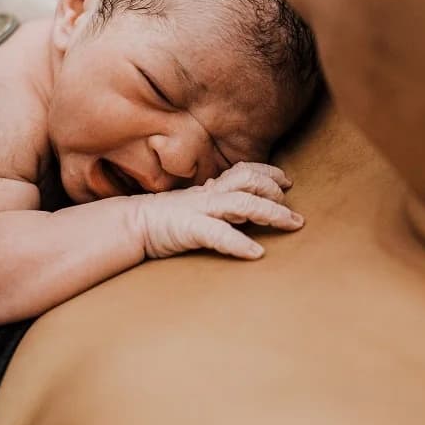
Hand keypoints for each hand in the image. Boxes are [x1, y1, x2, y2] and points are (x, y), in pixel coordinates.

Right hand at [134, 162, 303, 260]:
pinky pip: (218, 234)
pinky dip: (239, 243)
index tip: (287, 182)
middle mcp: (209, 194)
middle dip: (275, 190)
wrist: (132, 225)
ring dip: (272, 212)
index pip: (245, 171)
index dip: (269, 173)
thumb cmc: (166, 219)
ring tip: (292, 223)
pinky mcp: (190, 228)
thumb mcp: (197, 206)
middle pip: (249, 181)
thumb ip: (220, 205)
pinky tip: (256, 253)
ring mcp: (200, 210)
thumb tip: (245, 211)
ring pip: (242, 203)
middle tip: (292, 208)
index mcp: (211, 189)